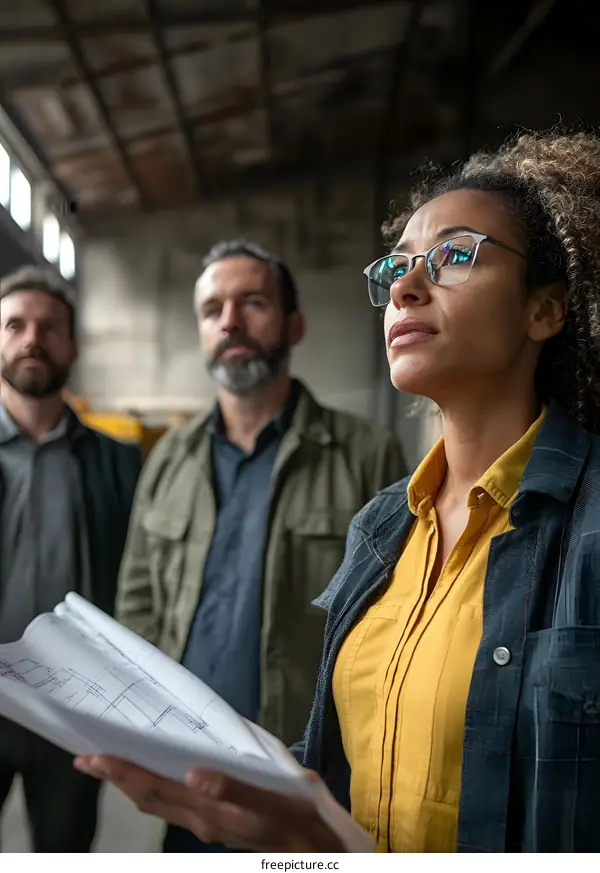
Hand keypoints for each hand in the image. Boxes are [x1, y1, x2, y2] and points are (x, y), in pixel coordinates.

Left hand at [73, 756, 343, 851]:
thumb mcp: (273, 803)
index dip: (122, 774)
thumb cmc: (298, 823)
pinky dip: (155, 787)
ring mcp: (208, 825)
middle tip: (86, 758)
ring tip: (112, 764)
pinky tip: (156, 775)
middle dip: (116, 778)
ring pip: (159, 803)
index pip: (154, 790)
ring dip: (131, 783)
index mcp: (209, 813)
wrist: (315, 853)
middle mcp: (201, 821)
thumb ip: (234, 789)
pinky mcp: (218, 823)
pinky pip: (175, 804)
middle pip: (148, 799)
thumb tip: (193, 773)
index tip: (93, 757)